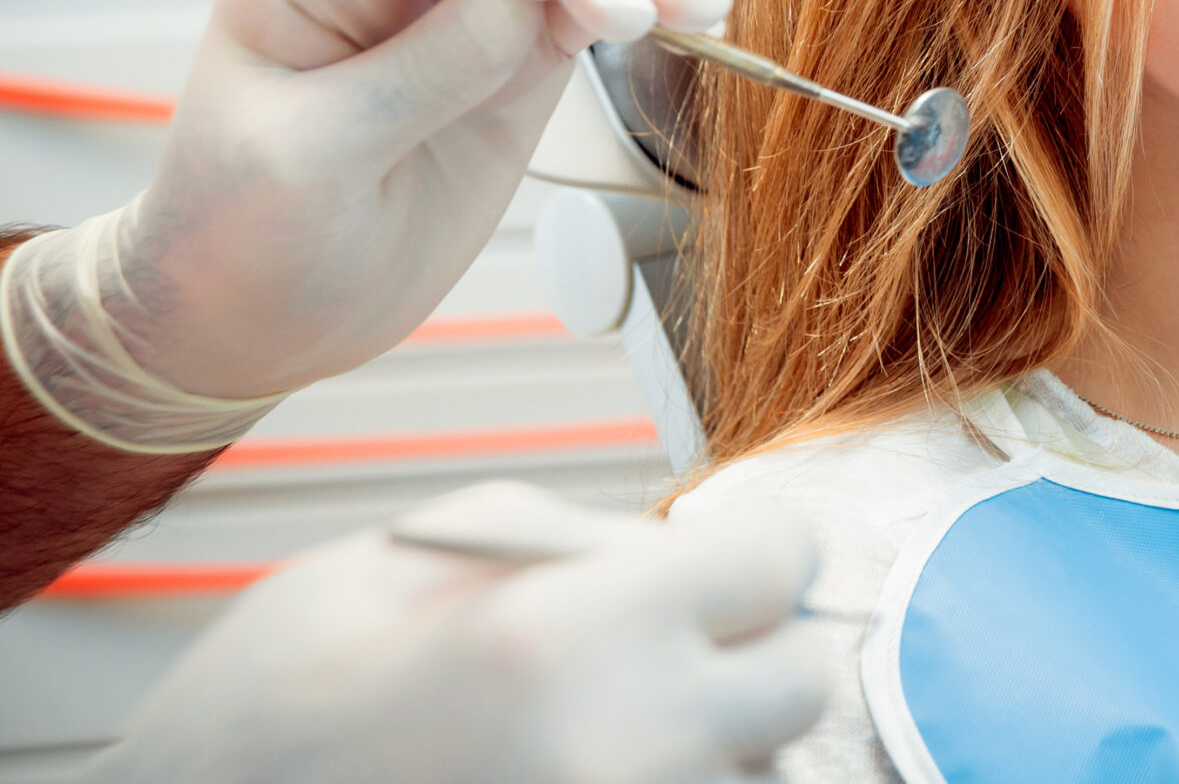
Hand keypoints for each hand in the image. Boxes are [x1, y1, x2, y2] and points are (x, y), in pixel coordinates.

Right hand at [79, 483, 832, 783]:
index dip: (753, 547)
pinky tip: (579, 768)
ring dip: (708, 740)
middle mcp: (618, 750)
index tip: (728, 555)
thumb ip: (568, 536)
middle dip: (746, 651)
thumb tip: (680, 548)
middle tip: (666, 647)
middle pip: (796, 680)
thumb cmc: (262, 714)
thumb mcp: (400, 560)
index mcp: (564, 635)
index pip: (777, 562)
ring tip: (593, 726)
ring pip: (755, 770)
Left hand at [121, 0, 728, 397]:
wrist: (255, 323)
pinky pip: (582, 13)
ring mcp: (453, 12)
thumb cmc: (240, 239)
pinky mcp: (508, 61)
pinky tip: (692, 18)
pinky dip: (640, 13)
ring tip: (695, 8)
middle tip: (632, 13)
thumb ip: (419, 73)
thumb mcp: (311, 160)